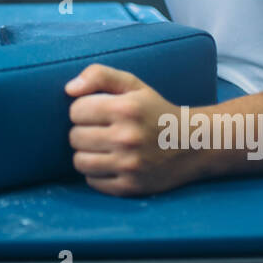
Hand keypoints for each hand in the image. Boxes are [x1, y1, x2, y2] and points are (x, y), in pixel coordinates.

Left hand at [65, 64, 196, 195]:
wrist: (194, 144)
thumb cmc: (156, 111)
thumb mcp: (133, 85)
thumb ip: (99, 75)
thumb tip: (68, 89)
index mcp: (126, 109)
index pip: (75, 110)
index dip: (83, 110)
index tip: (97, 112)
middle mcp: (127, 137)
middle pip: (74, 137)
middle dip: (84, 131)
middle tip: (102, 130)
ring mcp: (130, 165)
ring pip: (79, 161)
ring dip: (86, 154)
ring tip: (103, 147)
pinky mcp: (131, 187)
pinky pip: (92, 182)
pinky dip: (97, 173)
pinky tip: (112, 163)